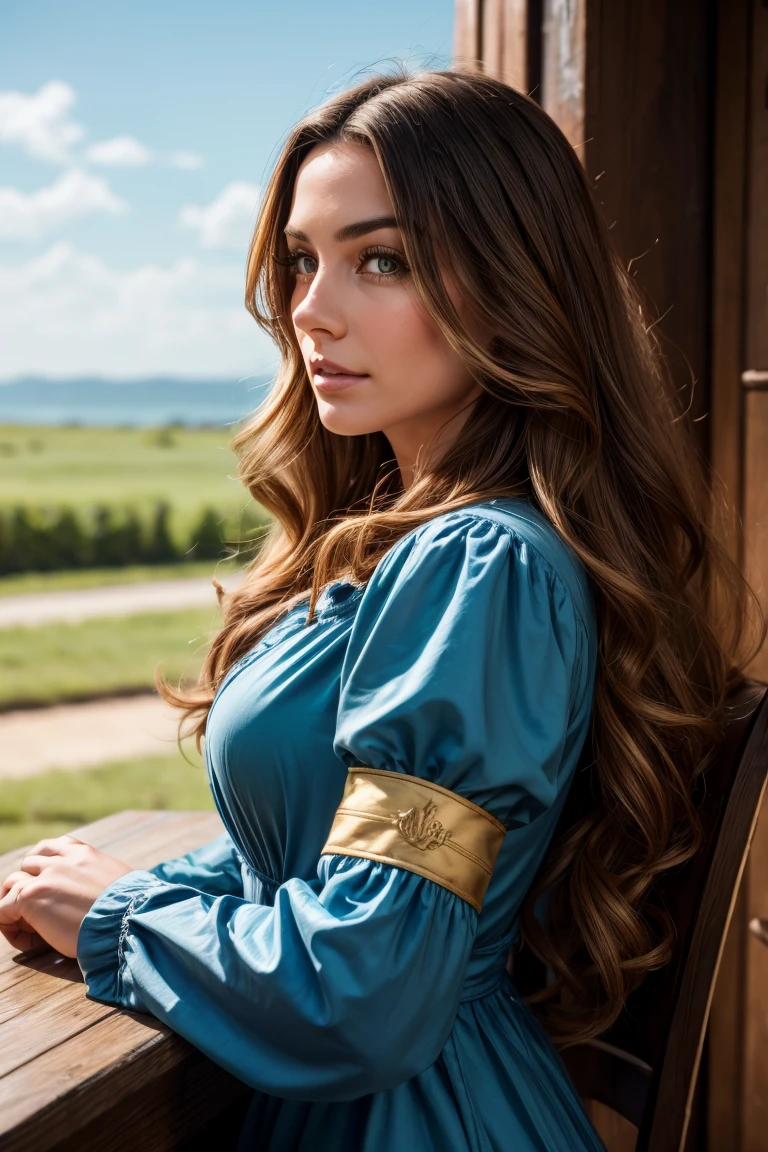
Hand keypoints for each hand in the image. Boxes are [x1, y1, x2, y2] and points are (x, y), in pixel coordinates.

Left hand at [0, 834, 134, 957]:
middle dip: (29, 883)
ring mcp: (45, 876)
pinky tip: (25, 940)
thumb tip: (102, 895)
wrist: (127, 921)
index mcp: (85, 853)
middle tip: (38, 910)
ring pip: (12, 882)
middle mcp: (63, 859)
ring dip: (14, 903)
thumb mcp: (119, 883)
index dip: (45, 866)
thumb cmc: (130, 911)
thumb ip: (102, 881)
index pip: (53, 847)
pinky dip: (7, 924)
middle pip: (29, 862)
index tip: (50, 886)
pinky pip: (2, 908)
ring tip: (27, 927)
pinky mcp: (31, 896)